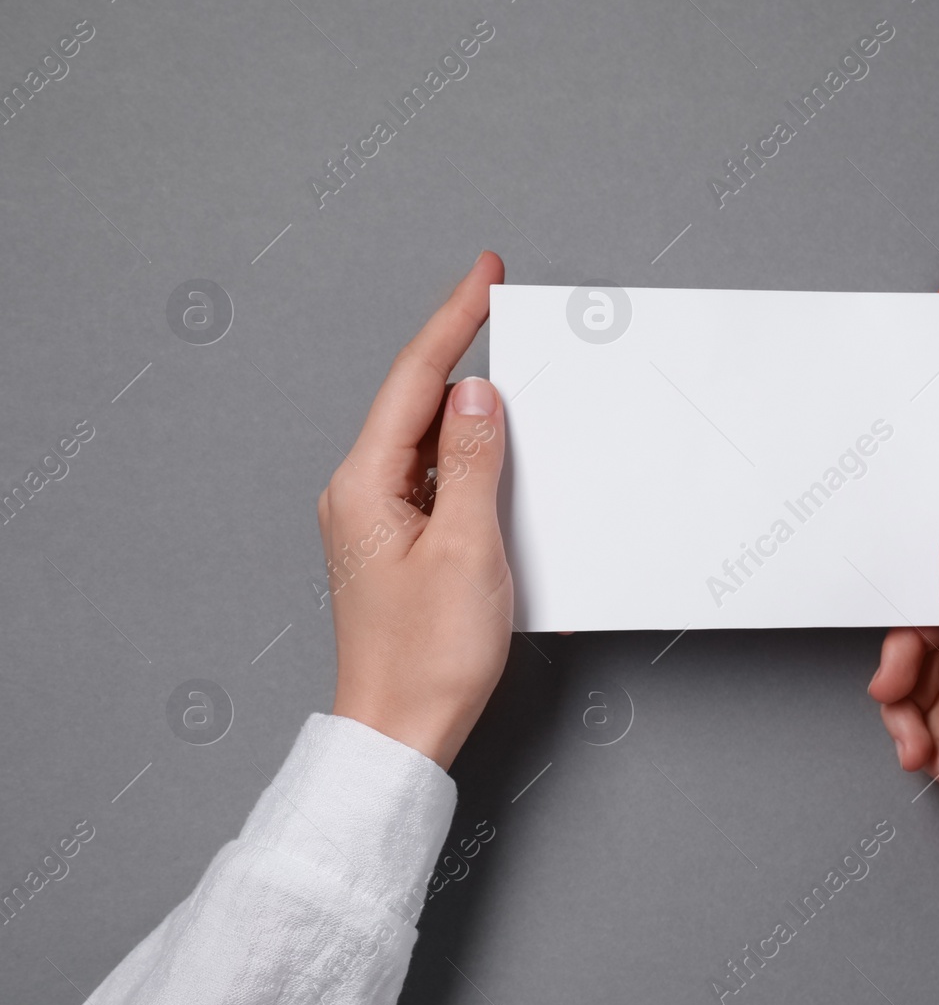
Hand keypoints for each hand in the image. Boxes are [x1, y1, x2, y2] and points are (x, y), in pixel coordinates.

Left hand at [319, 251, 511, 768]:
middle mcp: (360, 491)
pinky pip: (433, 474)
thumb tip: (478, 395)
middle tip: (501, 302)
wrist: (401, 731)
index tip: (484, 274)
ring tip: (513, 371)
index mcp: (366, 483)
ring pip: (427, 437)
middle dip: (461, 347)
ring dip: (469, 404)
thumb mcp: (467, 549)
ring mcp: (375, 517)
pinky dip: (467, 452)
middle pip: (416, 398)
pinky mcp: (396, 541)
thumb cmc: (428, 657)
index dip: (455, 318)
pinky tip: (497, 448)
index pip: (416, 378)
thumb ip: (472, 462)